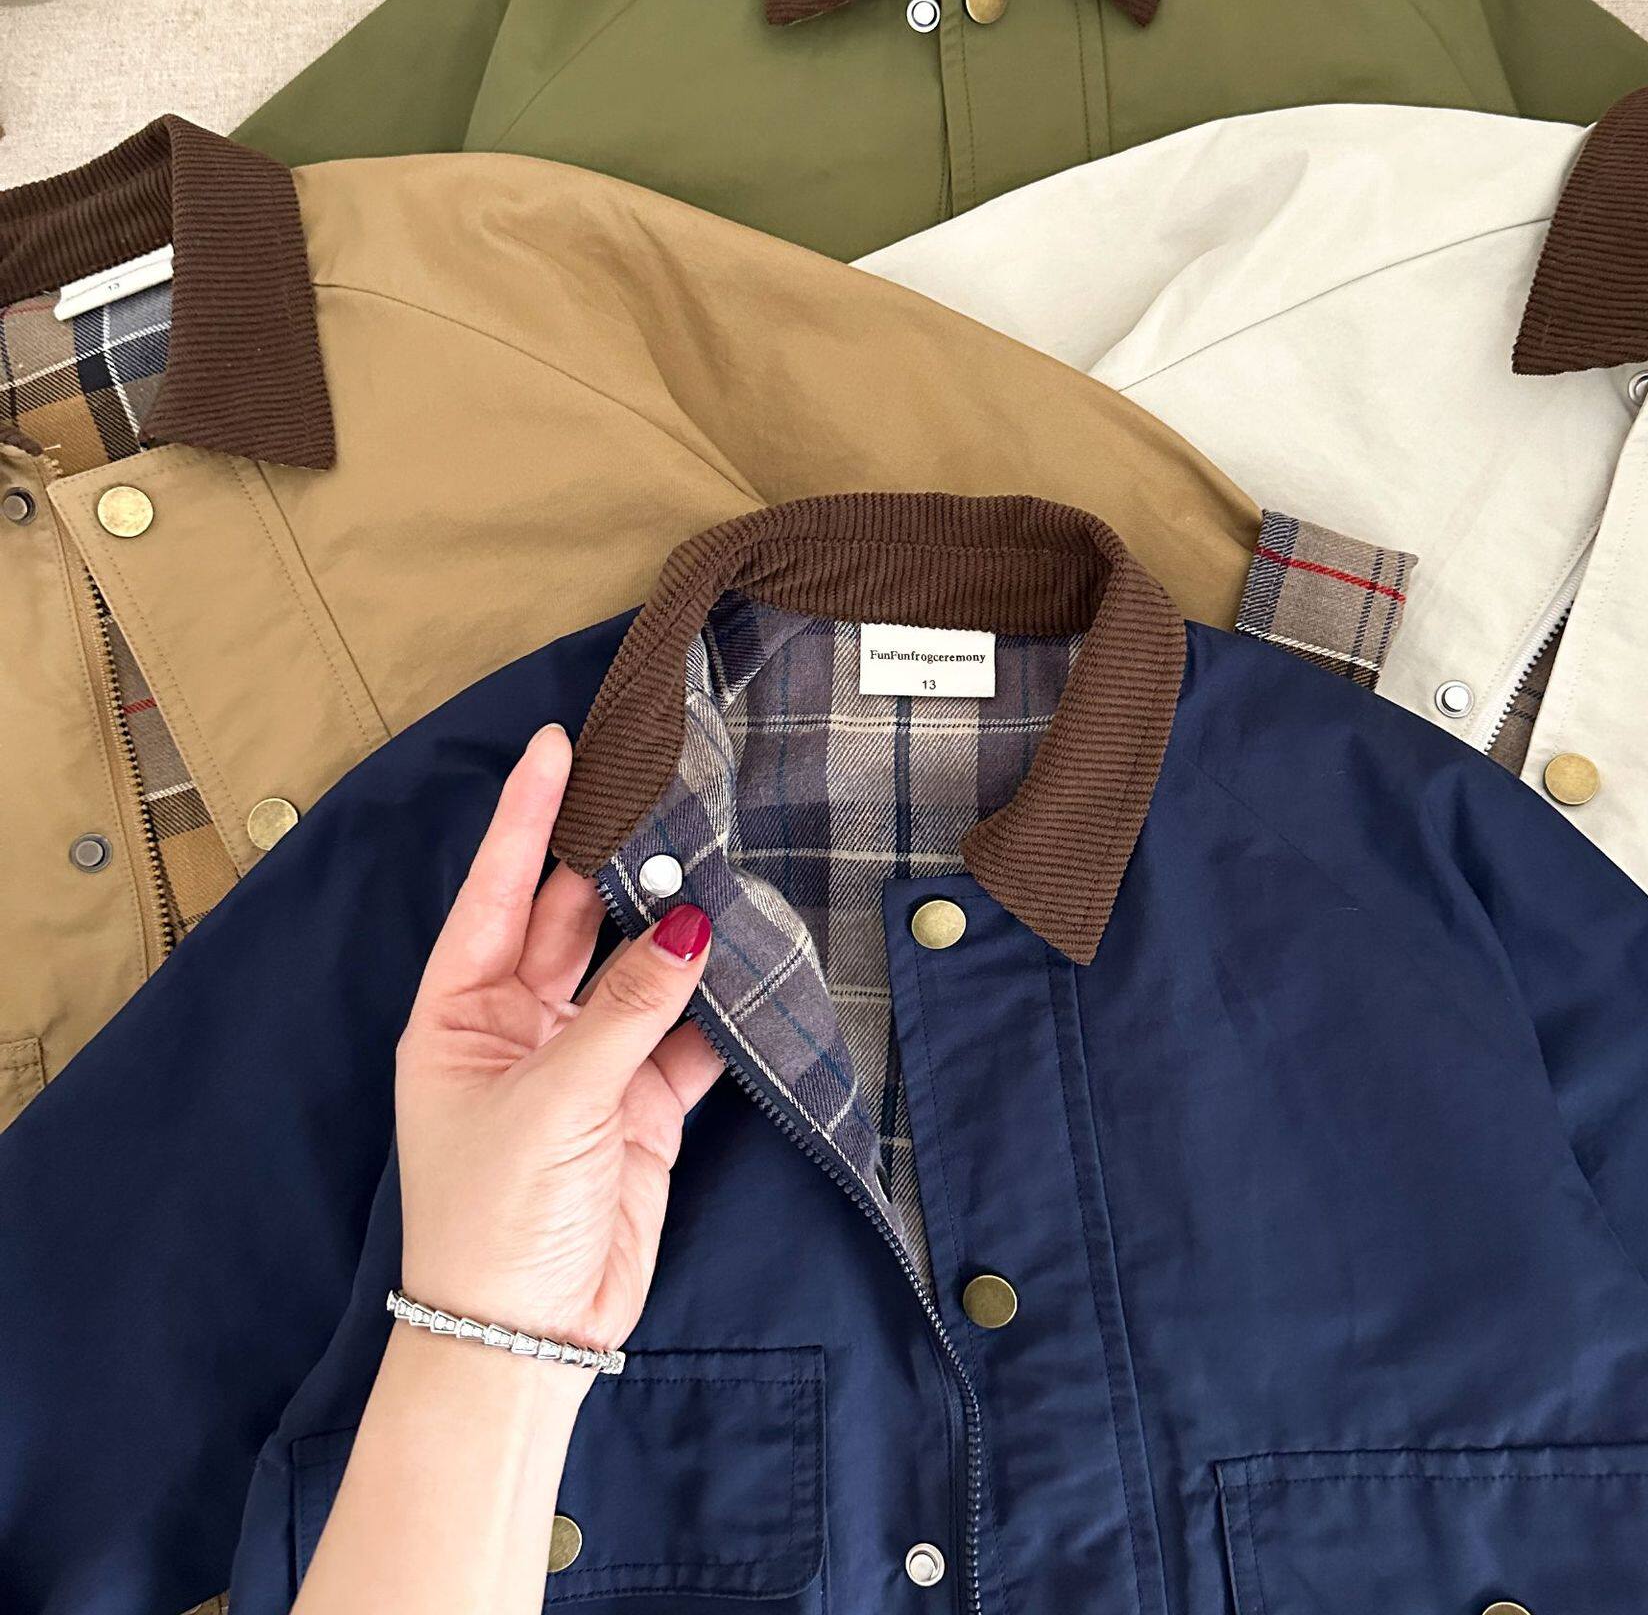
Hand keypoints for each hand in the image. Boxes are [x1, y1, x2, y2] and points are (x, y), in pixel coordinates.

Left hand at [395, 723, 724, 1353]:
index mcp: (460, 1015)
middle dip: (619, 862)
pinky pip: (685, 1033)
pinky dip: (718, 1004)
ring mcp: (585, 1062)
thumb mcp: (552, 1101)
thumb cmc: (497, 1216)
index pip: (498, 892)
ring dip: (678, 930)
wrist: (529, 1339)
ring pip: (639, 971)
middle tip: (667, 789)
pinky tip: (751, 959)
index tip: (558, 744)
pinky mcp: (642, 1104)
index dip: (527, 818)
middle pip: (575, 921)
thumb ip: (628, 1009)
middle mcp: (520, 1025)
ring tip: (722, 860)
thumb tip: (690, 927)